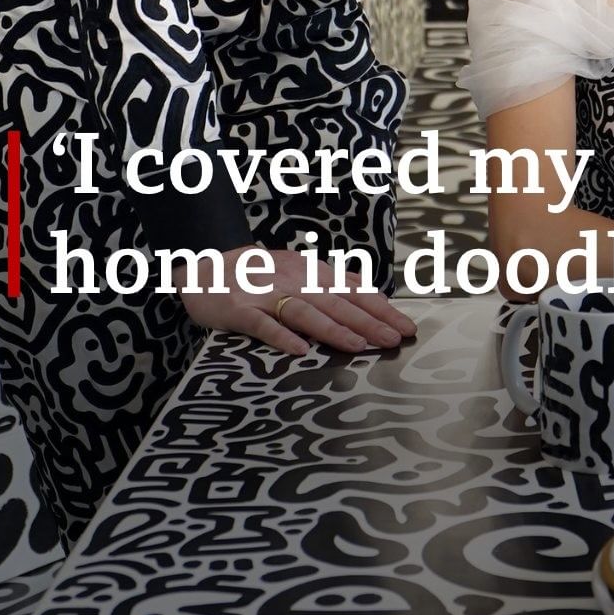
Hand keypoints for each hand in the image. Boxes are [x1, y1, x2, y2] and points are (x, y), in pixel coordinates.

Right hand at [174, 245, 416, 356]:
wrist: (207, 264)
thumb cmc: (261, 274)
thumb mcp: (301, 270)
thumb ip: (334, 282)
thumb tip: (374, 294)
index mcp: (312, 272)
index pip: (354, 291)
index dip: (381, 309)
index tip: (407, 328)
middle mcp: (295, 281)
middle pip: (336, 302)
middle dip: (368, 322)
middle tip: (393, 340)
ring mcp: (267, 295)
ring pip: (306, 312)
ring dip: (333, 329)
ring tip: (358, 346)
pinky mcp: (241, 310)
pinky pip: (264, 325)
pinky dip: (282, 337)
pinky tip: (300, 351)